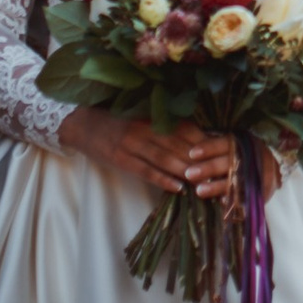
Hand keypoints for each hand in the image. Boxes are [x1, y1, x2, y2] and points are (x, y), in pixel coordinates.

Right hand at [60, 111, 239, 199]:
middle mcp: (144, 127)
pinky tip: (177, 188)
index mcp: (152, 115)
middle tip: (217, 170)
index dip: (202, 139)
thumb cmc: (117, 120)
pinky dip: (162, 179)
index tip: (220, 150)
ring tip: (203, 181)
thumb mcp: (141, 116)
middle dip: (198, 158)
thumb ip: (164, 124)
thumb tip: (197, 135)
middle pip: (177, 144)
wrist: (83, 124)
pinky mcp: (120, 159)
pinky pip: (145, 171)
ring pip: (163, 158)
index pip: (183, 127)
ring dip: (184, 170)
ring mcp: (131, 143)